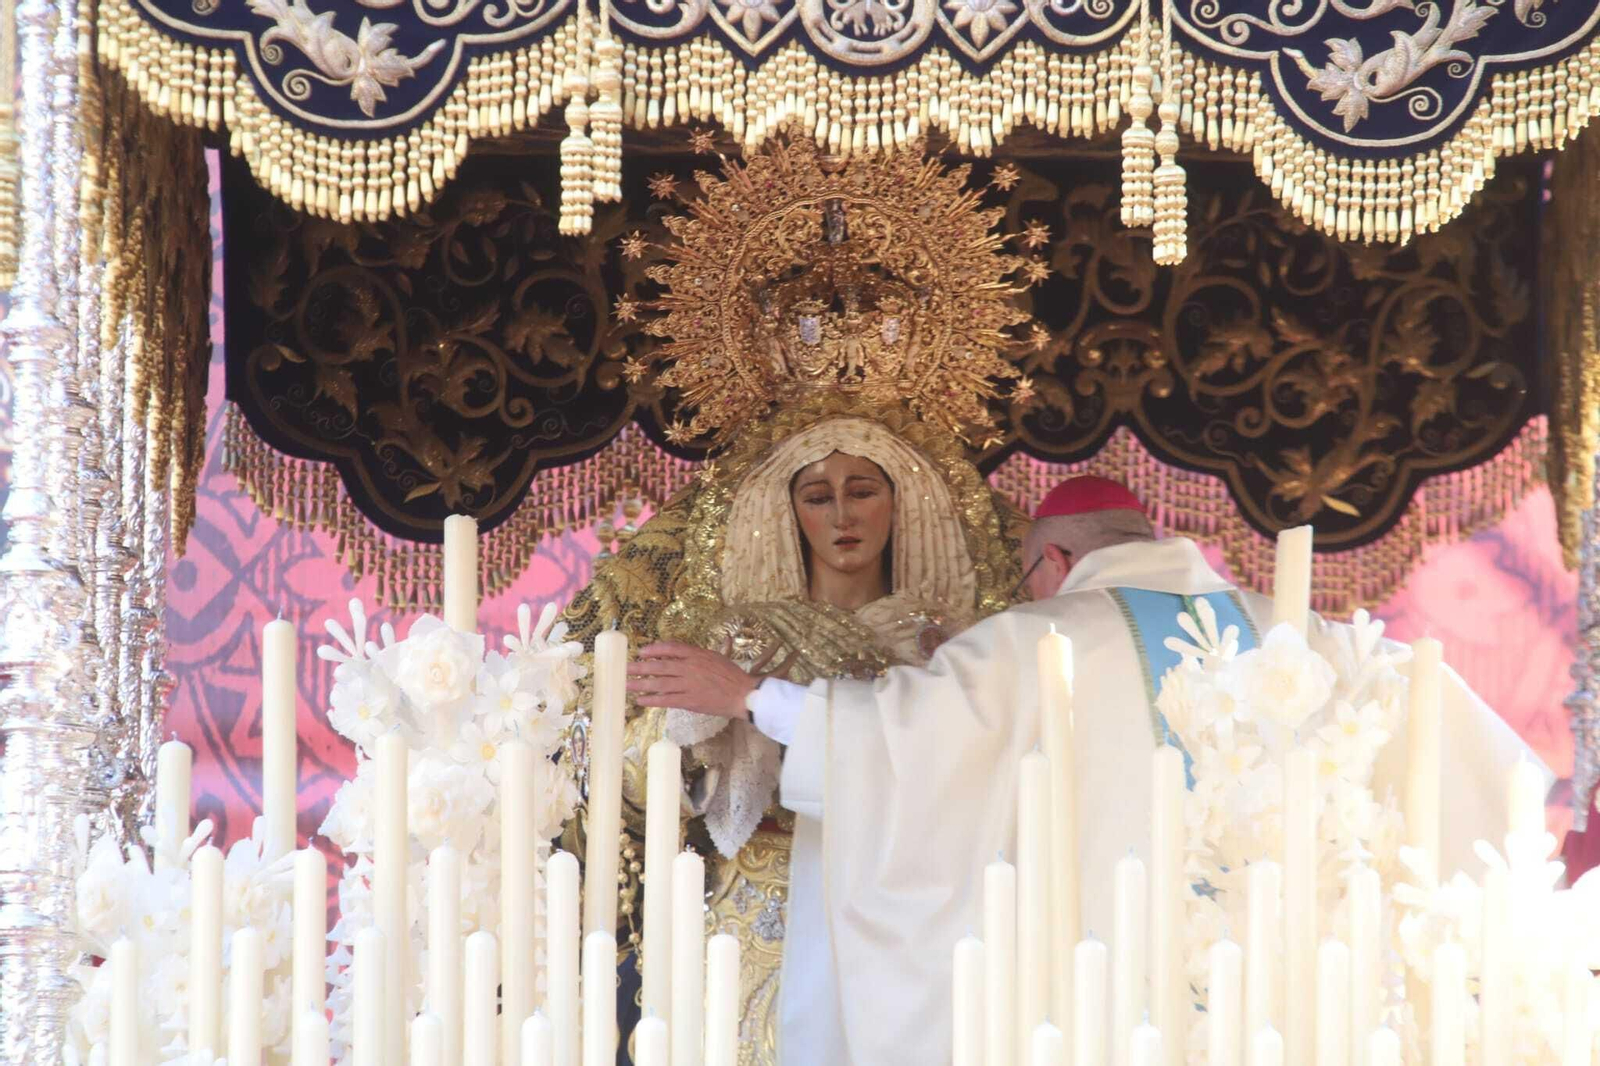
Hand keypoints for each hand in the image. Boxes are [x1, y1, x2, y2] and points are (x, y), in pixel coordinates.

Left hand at [626, 641, 757, 718]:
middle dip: (641, 667)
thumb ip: (697, 654)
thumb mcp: (716, 657)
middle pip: (660, 665)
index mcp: (697, 655)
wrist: (742, 694)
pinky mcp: (690, 701)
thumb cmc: (731, 675)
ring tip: (626, 684)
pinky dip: (652, 700)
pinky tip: (641, 700)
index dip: (654, 649)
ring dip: (641, 684)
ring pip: (660, 683)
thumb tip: (680, 652)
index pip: (671, 648)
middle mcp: (690, 668)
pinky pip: (667, 700)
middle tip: (625, 668)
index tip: (642, 651)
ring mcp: (689, 685)